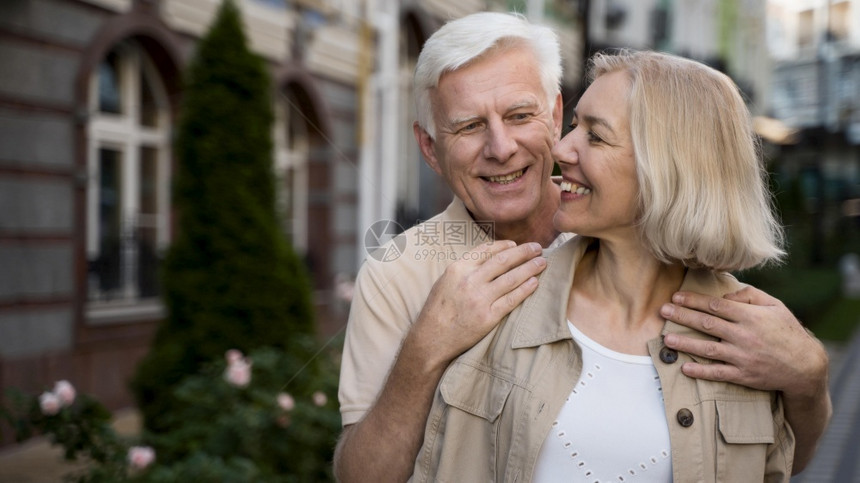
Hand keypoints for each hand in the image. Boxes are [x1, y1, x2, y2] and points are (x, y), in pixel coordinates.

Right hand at [408, 240, 546, 368]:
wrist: (432, 338)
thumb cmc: (438, 309)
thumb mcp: (445, 280)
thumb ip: (465, 268)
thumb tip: (488, 256)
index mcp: (458, 268)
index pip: (487, 250)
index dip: (506, 246)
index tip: (517, 245)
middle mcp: (470, 280)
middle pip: (504, 260)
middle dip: (524, 252)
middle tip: (537, 248)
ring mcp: (480, 299)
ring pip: (511, 278)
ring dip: (530, 268)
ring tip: (542, 263)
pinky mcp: (488, 317)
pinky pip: (512, 299)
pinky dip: (526, 289)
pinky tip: (535, 282)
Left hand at [660, 285, 828, 399]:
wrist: (805, 366)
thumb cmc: (787, 332)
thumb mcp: (775, 306)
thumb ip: (750, 295)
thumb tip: (726, 294)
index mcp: (750, 316)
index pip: (715, 305)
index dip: (693, 300)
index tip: (676, 296)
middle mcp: (744, 335)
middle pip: (706, 324)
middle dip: (682, 316)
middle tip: (662, 310)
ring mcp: (743, 357)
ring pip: (708, 349)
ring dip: (685, 343)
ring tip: (666, 339)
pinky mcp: (744, 375)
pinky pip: (718, 373)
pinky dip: (701, 371)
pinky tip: (684, 368)